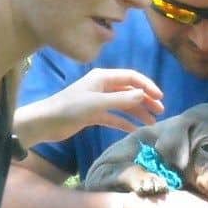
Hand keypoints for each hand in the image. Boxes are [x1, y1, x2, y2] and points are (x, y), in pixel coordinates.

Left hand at [13, 68, 164, 147]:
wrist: (46, 123)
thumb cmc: (70, 108)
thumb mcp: (97, 103)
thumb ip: (121, 99)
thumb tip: (144, 95)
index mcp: (103, 77)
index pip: (131, 77)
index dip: (147, 86)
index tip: (160, 97)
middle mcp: (102, 87)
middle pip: (130, 91)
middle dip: (146, 100)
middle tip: (160, 111)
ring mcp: (98, 101)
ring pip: (124, 105)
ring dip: (138, 112)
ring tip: (152, 123)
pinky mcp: (93, 115)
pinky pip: (114, 117)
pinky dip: (125, 122)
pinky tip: (135, 130)